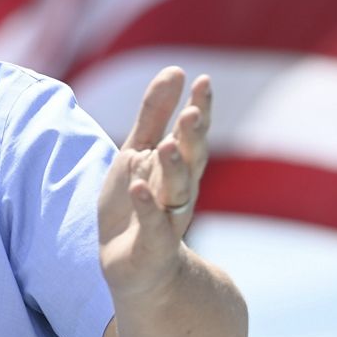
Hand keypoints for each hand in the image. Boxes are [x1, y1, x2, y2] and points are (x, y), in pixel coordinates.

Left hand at [99, 67, 211, 299]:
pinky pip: (152, 225)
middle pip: (190, 160)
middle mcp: (178, 190)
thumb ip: (153, 114)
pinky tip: (138, 186)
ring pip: (175, 191)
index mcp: (176, 166)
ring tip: (166, 145)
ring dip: (173, 169)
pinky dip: (146, 207)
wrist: (135, 268)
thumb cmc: (136, 203)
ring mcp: (166, 218)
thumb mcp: (137, 152)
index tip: (202, 80)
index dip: (198, 108)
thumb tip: (176, 69)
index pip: (190, 134)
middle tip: (193, 111)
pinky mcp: (152, 246)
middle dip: (192, 137)